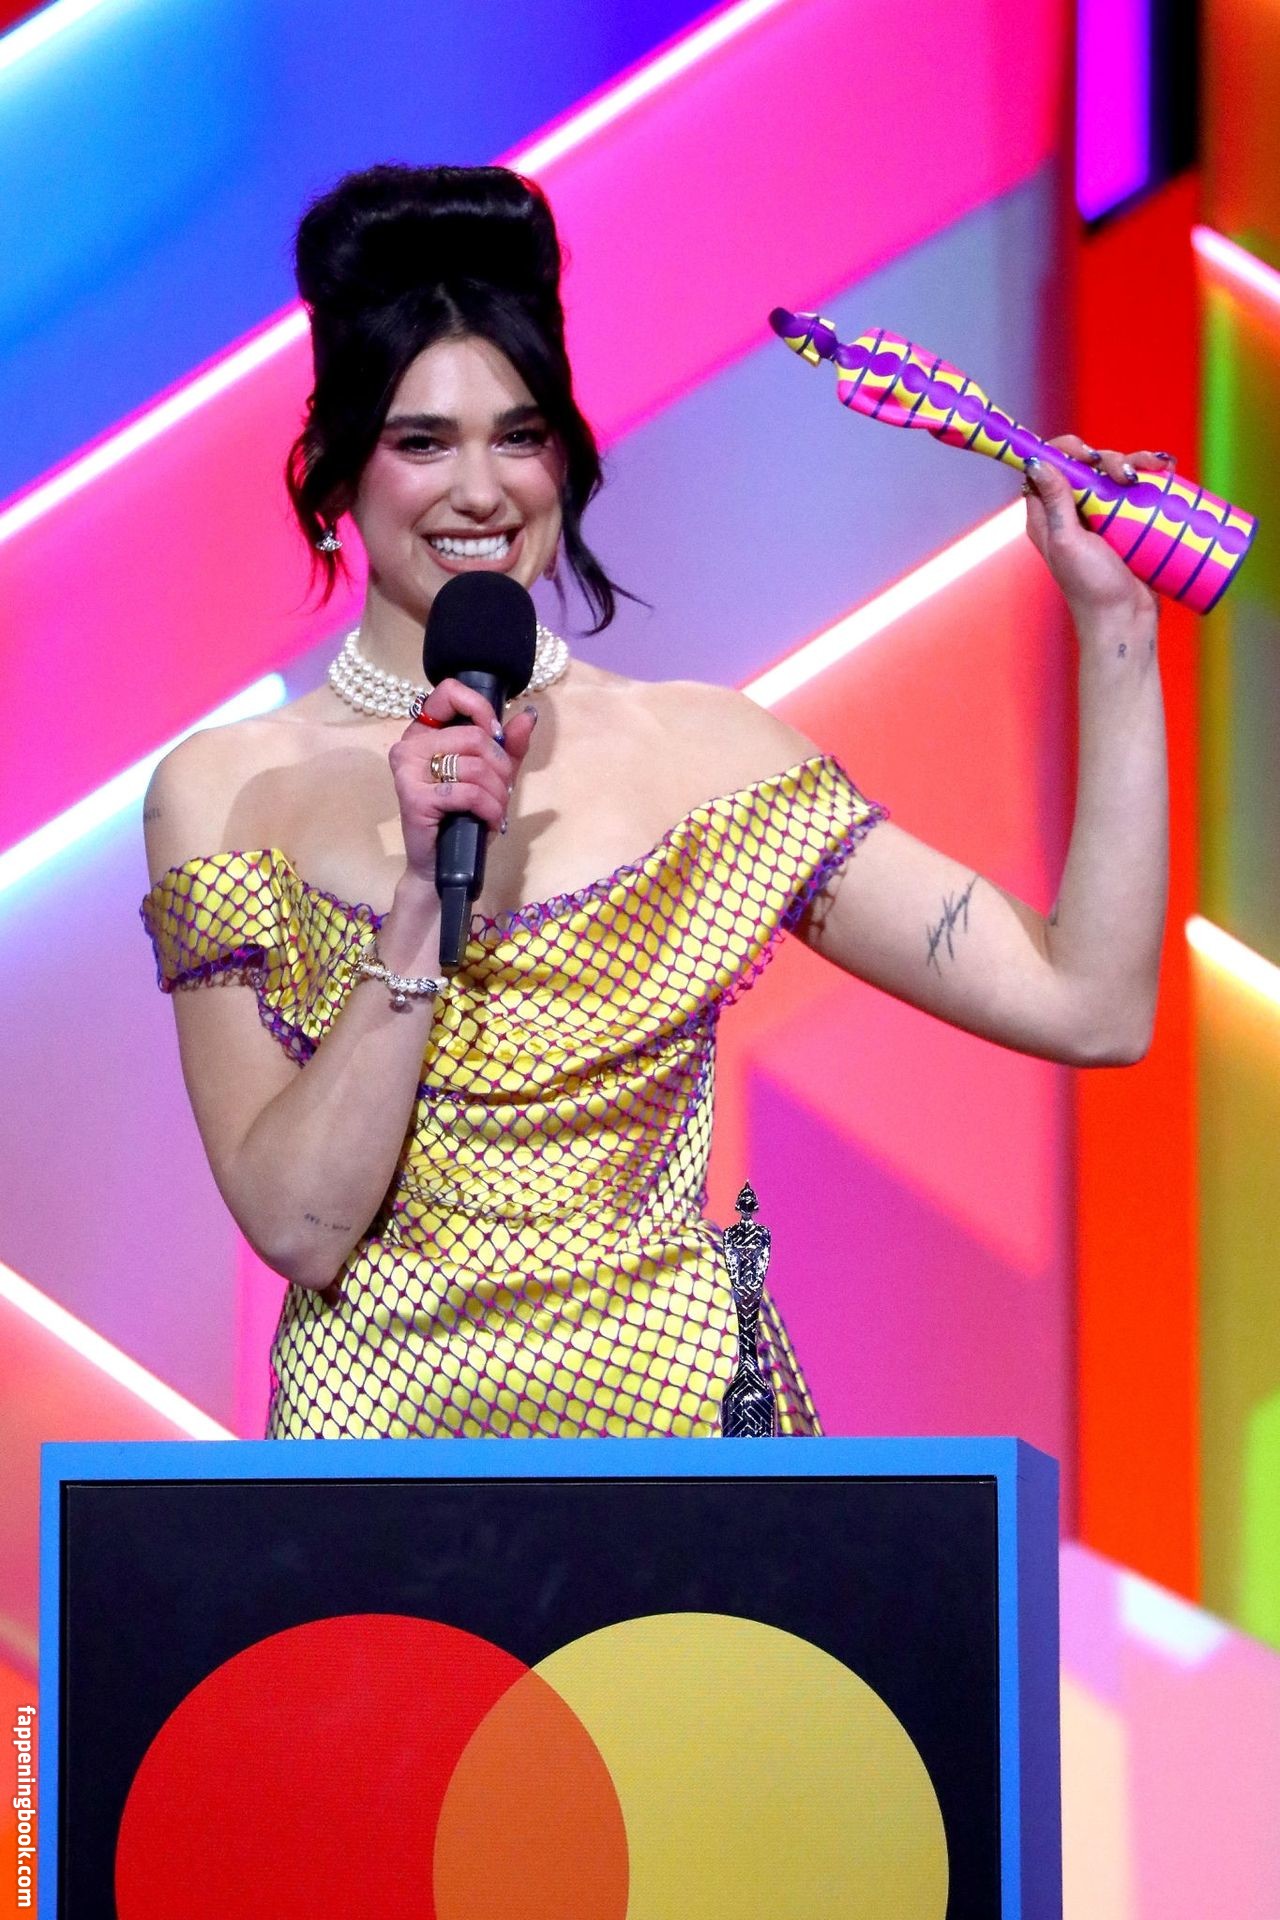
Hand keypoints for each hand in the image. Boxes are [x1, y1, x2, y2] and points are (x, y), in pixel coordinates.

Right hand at [387, 679, 539, 878]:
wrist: (441, 865)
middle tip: (501, 789)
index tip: (497, 737)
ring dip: (498, 792)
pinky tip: (491, 822)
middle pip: (473, 736)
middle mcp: (409, 746)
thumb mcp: (492, 778)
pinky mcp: (414, 797)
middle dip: (500, 766)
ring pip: (475, 765)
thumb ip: (509, 746)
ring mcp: (408, 771)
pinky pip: (469, 792)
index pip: (449, 692)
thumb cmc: (462, 819)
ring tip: (495, 809)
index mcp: (424, 733)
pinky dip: (491, 809)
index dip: (481, 710)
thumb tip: (528, 715)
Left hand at [1022, 436, 1171, 627]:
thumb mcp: (1069, 542)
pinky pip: (1139, 489)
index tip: (1085, 454)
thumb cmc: (1092, 588)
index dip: (1064, 451)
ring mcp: (1103, 517)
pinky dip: (1152, 474)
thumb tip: (1037, 463)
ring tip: (1150, 473)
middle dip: (1107, 459)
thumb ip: (1055, 503)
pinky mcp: (1130, 523)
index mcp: (1047, 517)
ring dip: (1134, 463)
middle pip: (1086, 465)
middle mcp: (1072, 513)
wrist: (1126, 620)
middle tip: (1124, 476)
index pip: (1047, 468)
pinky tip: (1165, 470)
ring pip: (1114, 473)